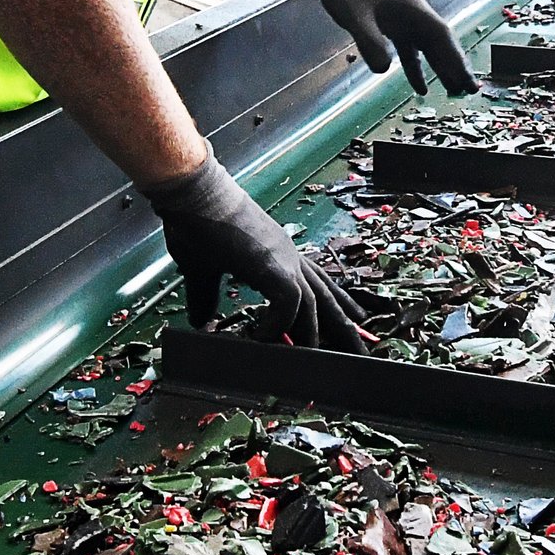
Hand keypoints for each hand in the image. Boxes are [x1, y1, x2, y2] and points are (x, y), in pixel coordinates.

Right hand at [144, 157, 366, 352]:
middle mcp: (287, 255)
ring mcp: (282, 259)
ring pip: (313, 304)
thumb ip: (205, 297)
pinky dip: (278, 325)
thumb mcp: (202, 269)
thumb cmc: (196, 222)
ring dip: (311, 335)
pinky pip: (289, 304)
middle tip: (360, 351)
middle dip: (343, 327)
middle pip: (326, 296)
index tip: (353, 319)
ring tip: (310, 360)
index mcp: (277, 253)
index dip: (336, 302)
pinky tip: (262, 338)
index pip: (317, 280)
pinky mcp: (272, 265)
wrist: (194, 194)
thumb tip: (200, 322)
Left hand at [290, 0, 477, 96]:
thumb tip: (384, 70)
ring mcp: (402, 19)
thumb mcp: (356, 15)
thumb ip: (369, 41)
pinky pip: (408, 50)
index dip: (454, 58)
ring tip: (451, 91)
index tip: (466, 78)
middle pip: (439, 43)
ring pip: (426, 48)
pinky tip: (419, 86)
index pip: (440, 36)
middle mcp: (412, 14)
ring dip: (438, 69)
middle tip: (468, 90)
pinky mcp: (389, 25)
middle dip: (454, 66)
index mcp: (412, 7)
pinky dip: (414, 67)